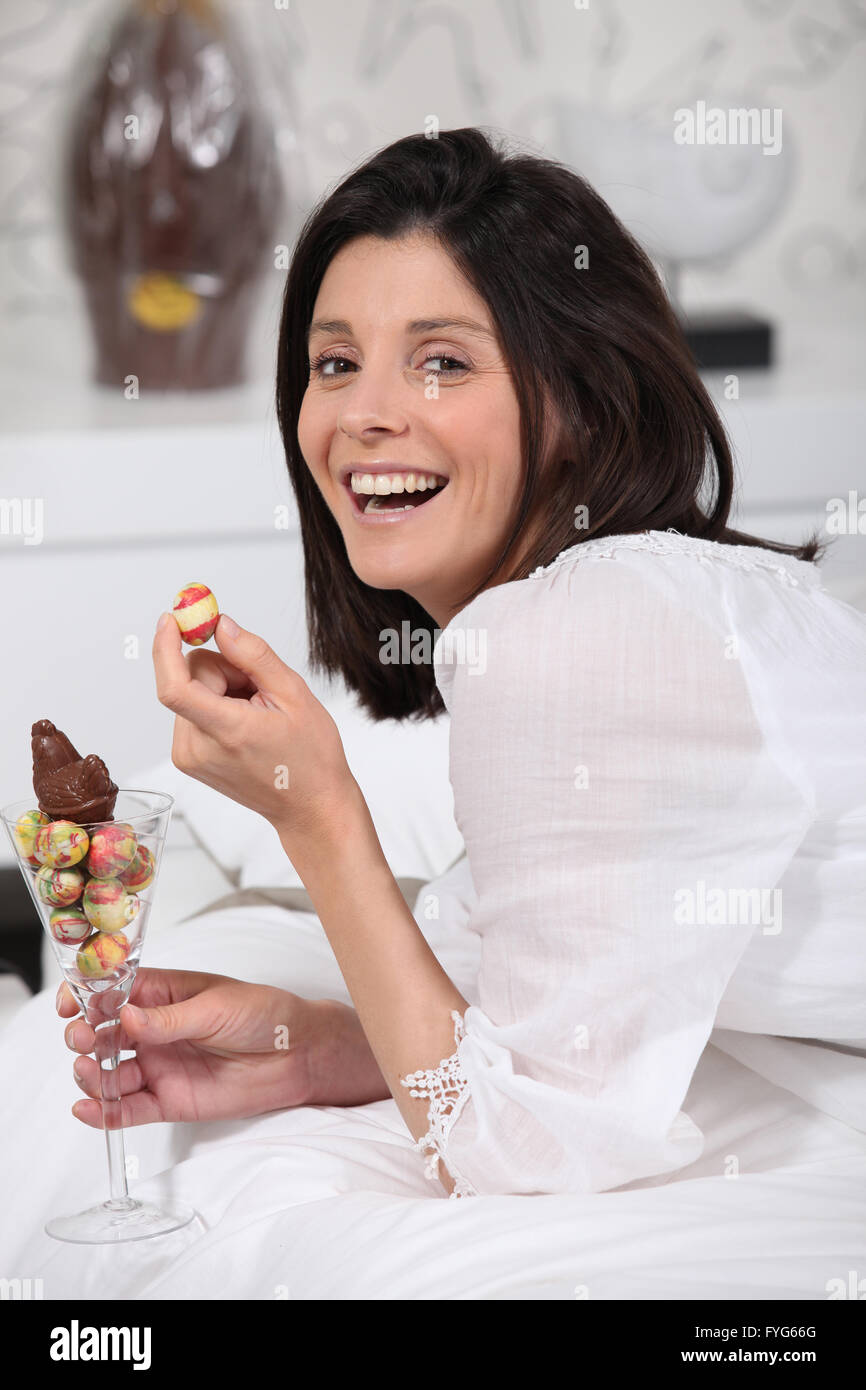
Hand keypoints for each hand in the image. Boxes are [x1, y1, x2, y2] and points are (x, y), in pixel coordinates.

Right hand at [56, 968, 388, 1127]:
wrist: (298, 1055)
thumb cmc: (264, 1014)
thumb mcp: (216, 1007)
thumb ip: (169, 1018)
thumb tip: (124, 1014)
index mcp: (163, 993)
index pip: (112, 990)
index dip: (86, 995)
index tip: (69, 1003)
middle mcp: (153, 1029)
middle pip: (102, 1032)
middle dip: (84, 1035)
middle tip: (83, 1039)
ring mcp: (158, 1065)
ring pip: (109, 1071)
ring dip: (90, 1072)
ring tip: (89, 1072)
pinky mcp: (168, 1099)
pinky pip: (127, 1109)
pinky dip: (104, 1111)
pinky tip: (87, 1108)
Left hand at [152, 611, 358, 842]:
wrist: (309, 807)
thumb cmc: (310, 757)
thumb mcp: (295, 695)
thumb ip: (254, 655)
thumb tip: (222, 626)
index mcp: (226, 732)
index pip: (175, 686)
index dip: (166, 647)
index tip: (172, 619)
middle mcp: (197, 748)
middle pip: (190, 678)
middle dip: (223, 670)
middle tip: (259, 687)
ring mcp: (188, 757)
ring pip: (192, 691)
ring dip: (221, 689)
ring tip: (257, 713)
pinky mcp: (188, 759)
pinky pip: (193, 709)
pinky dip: (216, 705)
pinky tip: (245, 723)